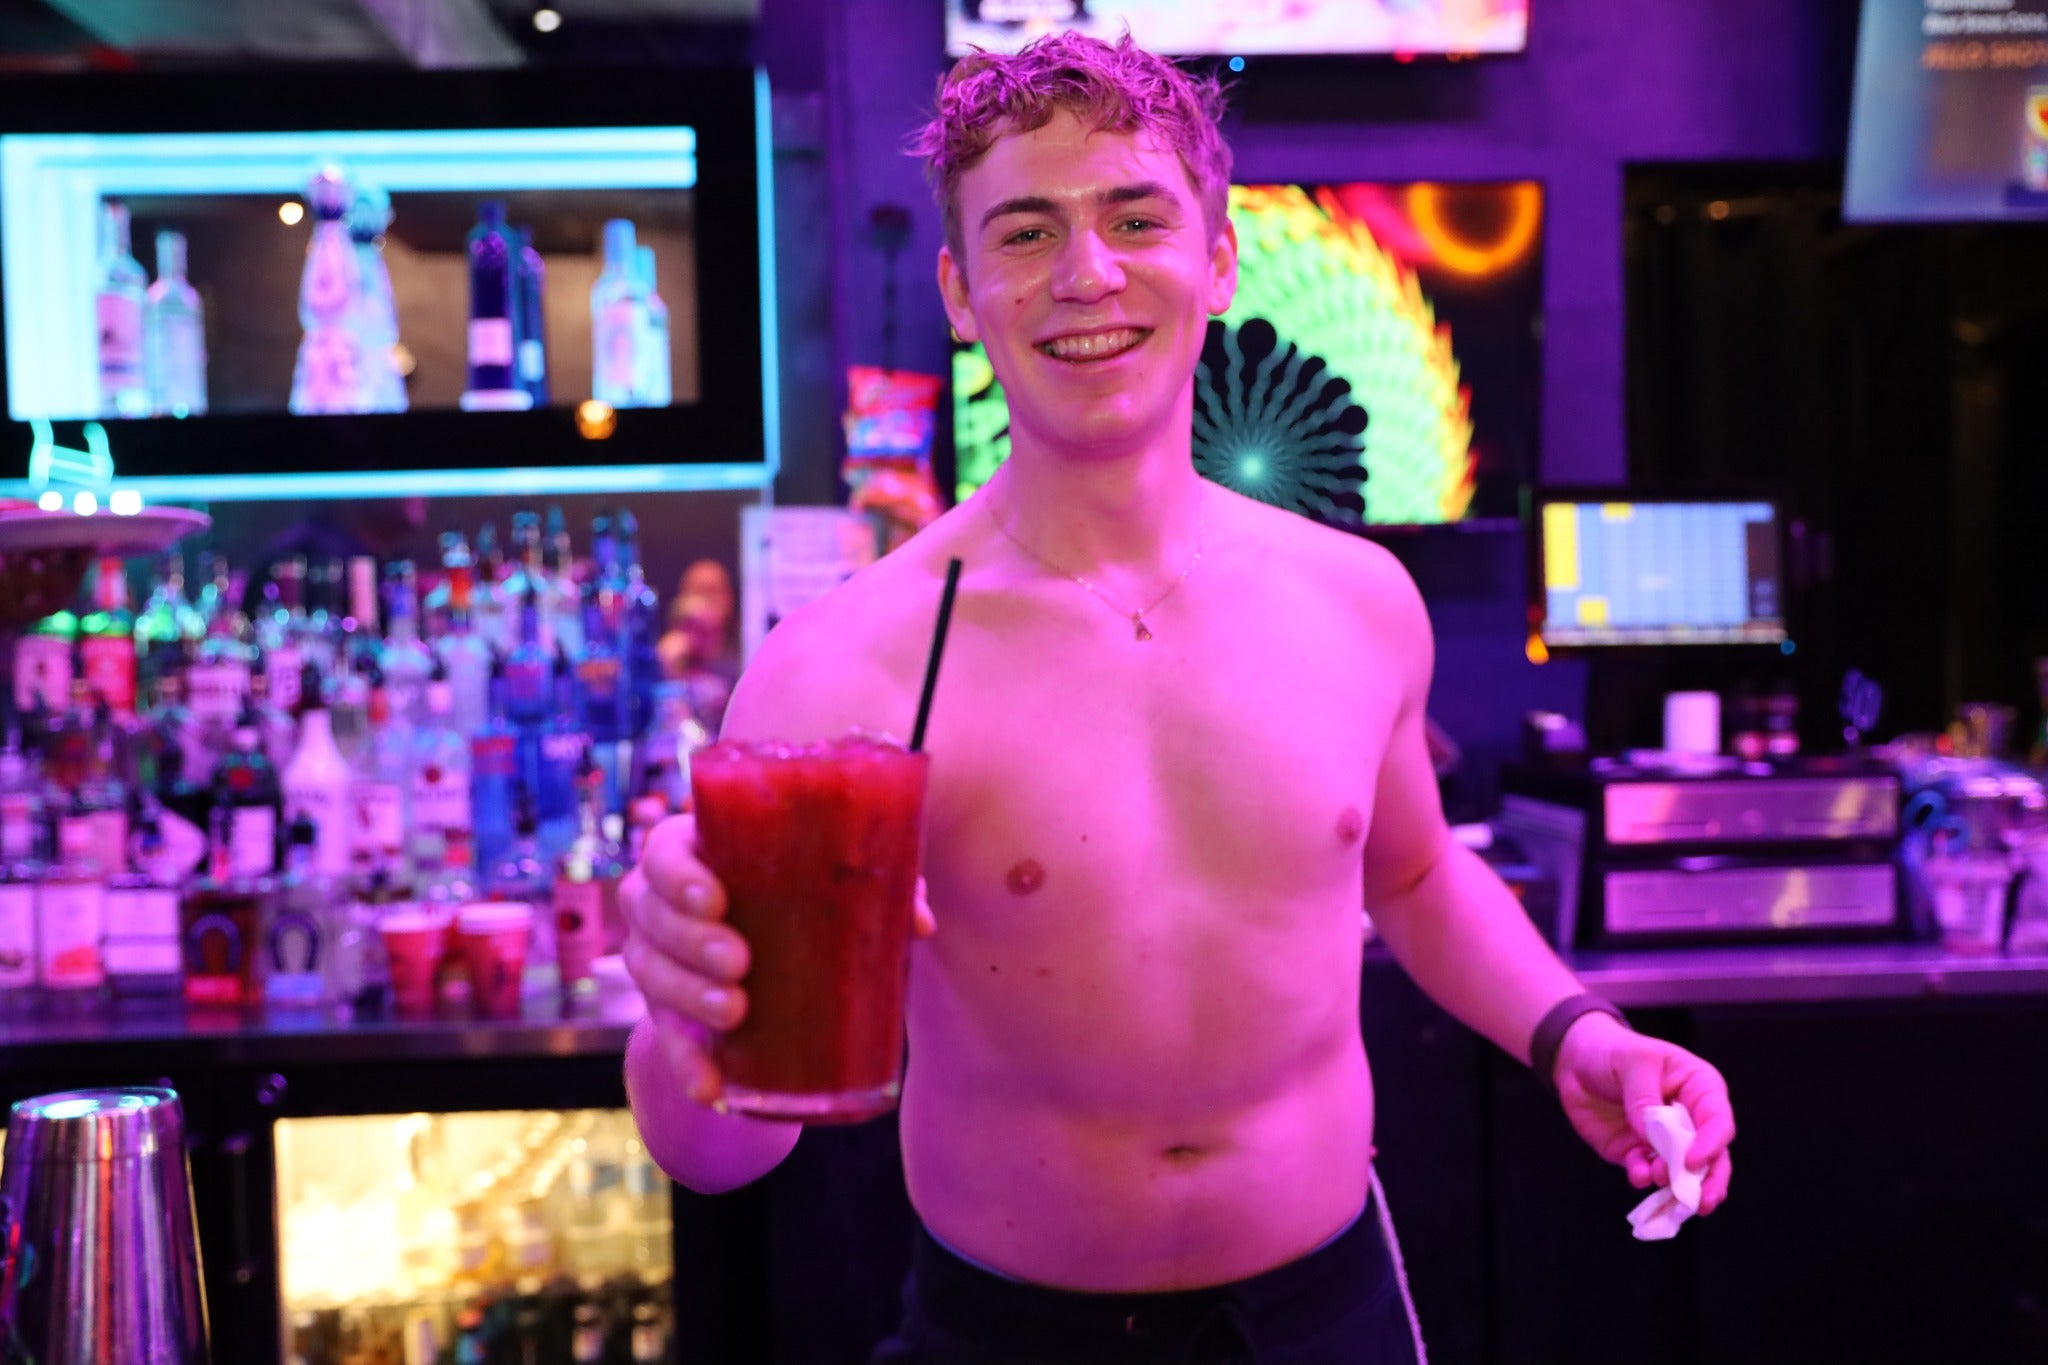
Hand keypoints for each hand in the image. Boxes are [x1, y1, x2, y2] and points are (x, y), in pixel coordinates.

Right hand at [619, 813, 938, 1108]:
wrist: (774, 956)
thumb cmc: (803, 895)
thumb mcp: (831, 884)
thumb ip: (874, 886)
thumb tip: (919, 921)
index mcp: (696, 854)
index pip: (663, 853)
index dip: (679, 876)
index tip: (717, 899)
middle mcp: (661, 904)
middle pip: (652, 914)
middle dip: (691, 940)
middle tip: (739, 962)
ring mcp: (658, 959)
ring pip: (652, 974)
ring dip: (688, 995)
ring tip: (735, 1011)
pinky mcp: (668, 1015)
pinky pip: (668, 1043)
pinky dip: (687, 1067)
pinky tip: (712, 1088)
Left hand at [1552, 1014, 1735, 1214]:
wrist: (1575, 1060)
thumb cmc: (1613, 1050)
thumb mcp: (1633, 1060)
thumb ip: (1644, 1096)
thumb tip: (1651, 1135)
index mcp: (1700, 1089)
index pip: (1717, 1121)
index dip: (1711, 1144)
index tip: (1694, 1160)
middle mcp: (1688, 1119)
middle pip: (1711, 1156)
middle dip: (1708, 1180)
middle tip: (1702, 1202)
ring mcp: (1663, 1140)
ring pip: (1681, 1171)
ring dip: (1675, 1184)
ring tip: (1659, 1180)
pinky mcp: (1636, 1152)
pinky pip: (1646, 1172)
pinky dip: (1644, 1178)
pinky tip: (1638, 1175)